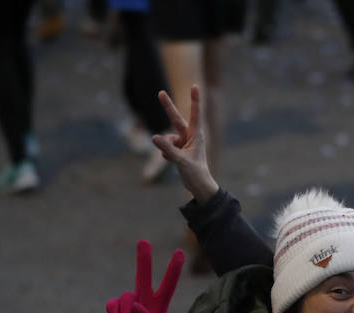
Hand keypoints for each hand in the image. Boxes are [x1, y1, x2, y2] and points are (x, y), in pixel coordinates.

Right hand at [103, 241, 184, 312]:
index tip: (180, 252)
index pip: (168, 286)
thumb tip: (134, 304)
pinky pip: (112, 304)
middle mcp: (144, 303)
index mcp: (159, 308)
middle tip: (144, 241)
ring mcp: (128, 307)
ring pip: (126, 297)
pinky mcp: (113, 311)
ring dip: (126, 312)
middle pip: (143, 277)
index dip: (173, 270)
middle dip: (143, 259)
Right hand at [152, 86, 219, 203]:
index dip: (195, 100)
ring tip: (176, 158)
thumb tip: (154, 137)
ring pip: (167, 139)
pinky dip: (167, 154)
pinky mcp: (177, 149)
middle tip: (160, 92)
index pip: (195, 114)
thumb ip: (167, 149)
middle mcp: (189, 136)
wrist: (198, 185)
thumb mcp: (181, 161)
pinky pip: (166, 148)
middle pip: (175, 119)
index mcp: (196, 135)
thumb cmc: (195, 173)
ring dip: (166, 148)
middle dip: (168, 107)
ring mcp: (183, 142)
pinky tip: (173, 162)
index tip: (195, 86)